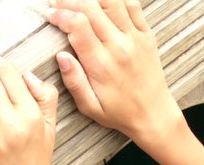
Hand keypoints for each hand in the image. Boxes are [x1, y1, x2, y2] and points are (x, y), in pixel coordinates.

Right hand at [47, 0, 182, 151]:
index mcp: (101, 65)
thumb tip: (61, 57)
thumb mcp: (90, 107)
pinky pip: (132, 5)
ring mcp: (134, 38)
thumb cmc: (120, 112)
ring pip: (111, 1)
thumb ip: (74, 82)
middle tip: (57, 3)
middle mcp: (119, 47)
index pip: (77, 25)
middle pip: (91, 7)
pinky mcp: (146, 34)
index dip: (60, 15)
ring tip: (79, 1)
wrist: (153, 115)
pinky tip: (102, 1)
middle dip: (69, 0)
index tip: (50, 15)